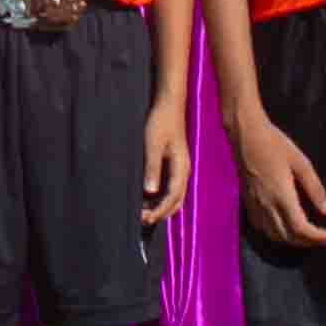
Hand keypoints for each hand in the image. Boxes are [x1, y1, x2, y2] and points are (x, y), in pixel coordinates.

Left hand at [137, 99, 192, 225]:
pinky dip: (161, 198)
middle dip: (161, 213)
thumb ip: (152, 168)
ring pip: (175, 196)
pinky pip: (171, 188)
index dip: (159, 211)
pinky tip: (147, 198)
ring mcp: (180, 169)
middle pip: (177, 202)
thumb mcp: (153, 145)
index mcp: (181, 168)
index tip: (145, 218)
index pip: (172, 197)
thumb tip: (150, 192)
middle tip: (143, 219)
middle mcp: (183, 171)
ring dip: (161, 207)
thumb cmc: (160, 122)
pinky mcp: (174, 165)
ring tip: (143, 212)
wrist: (169, 105)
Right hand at [237, 122, 325, 248]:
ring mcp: (254, 205)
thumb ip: (315, 189)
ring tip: (306, 236)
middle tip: (321, 238)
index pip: (300, 228)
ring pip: (273, 235)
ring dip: (291, 240)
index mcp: (282, 196)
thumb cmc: (275, 144)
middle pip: (287, 236)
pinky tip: (283, 227)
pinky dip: (275, 234)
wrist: (245, 135)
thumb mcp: (301, 163)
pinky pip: (261, 227)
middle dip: (306, 242)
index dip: (316, 237)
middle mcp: (267, 205)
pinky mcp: (247, 202)